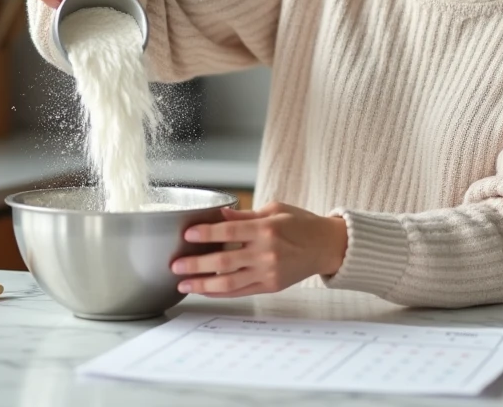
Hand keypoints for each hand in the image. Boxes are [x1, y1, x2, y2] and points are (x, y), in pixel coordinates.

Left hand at [170, 202, 348, 297]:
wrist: (327, 246)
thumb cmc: (302, 224)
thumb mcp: (275, 210)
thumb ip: (246, 216)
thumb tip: (220, 215)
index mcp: (266, 229)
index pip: (229, 231)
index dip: (206, 233)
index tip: (187, 235)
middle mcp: (266, 253)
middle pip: (223, 261)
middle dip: (195, 264)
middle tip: (175, 266)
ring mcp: (268, 272)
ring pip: (229, 282)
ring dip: (203, 285)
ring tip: (184, 284)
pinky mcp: (271, 286)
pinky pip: (240, 292)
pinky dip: (220, 292)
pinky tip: (205, 290)